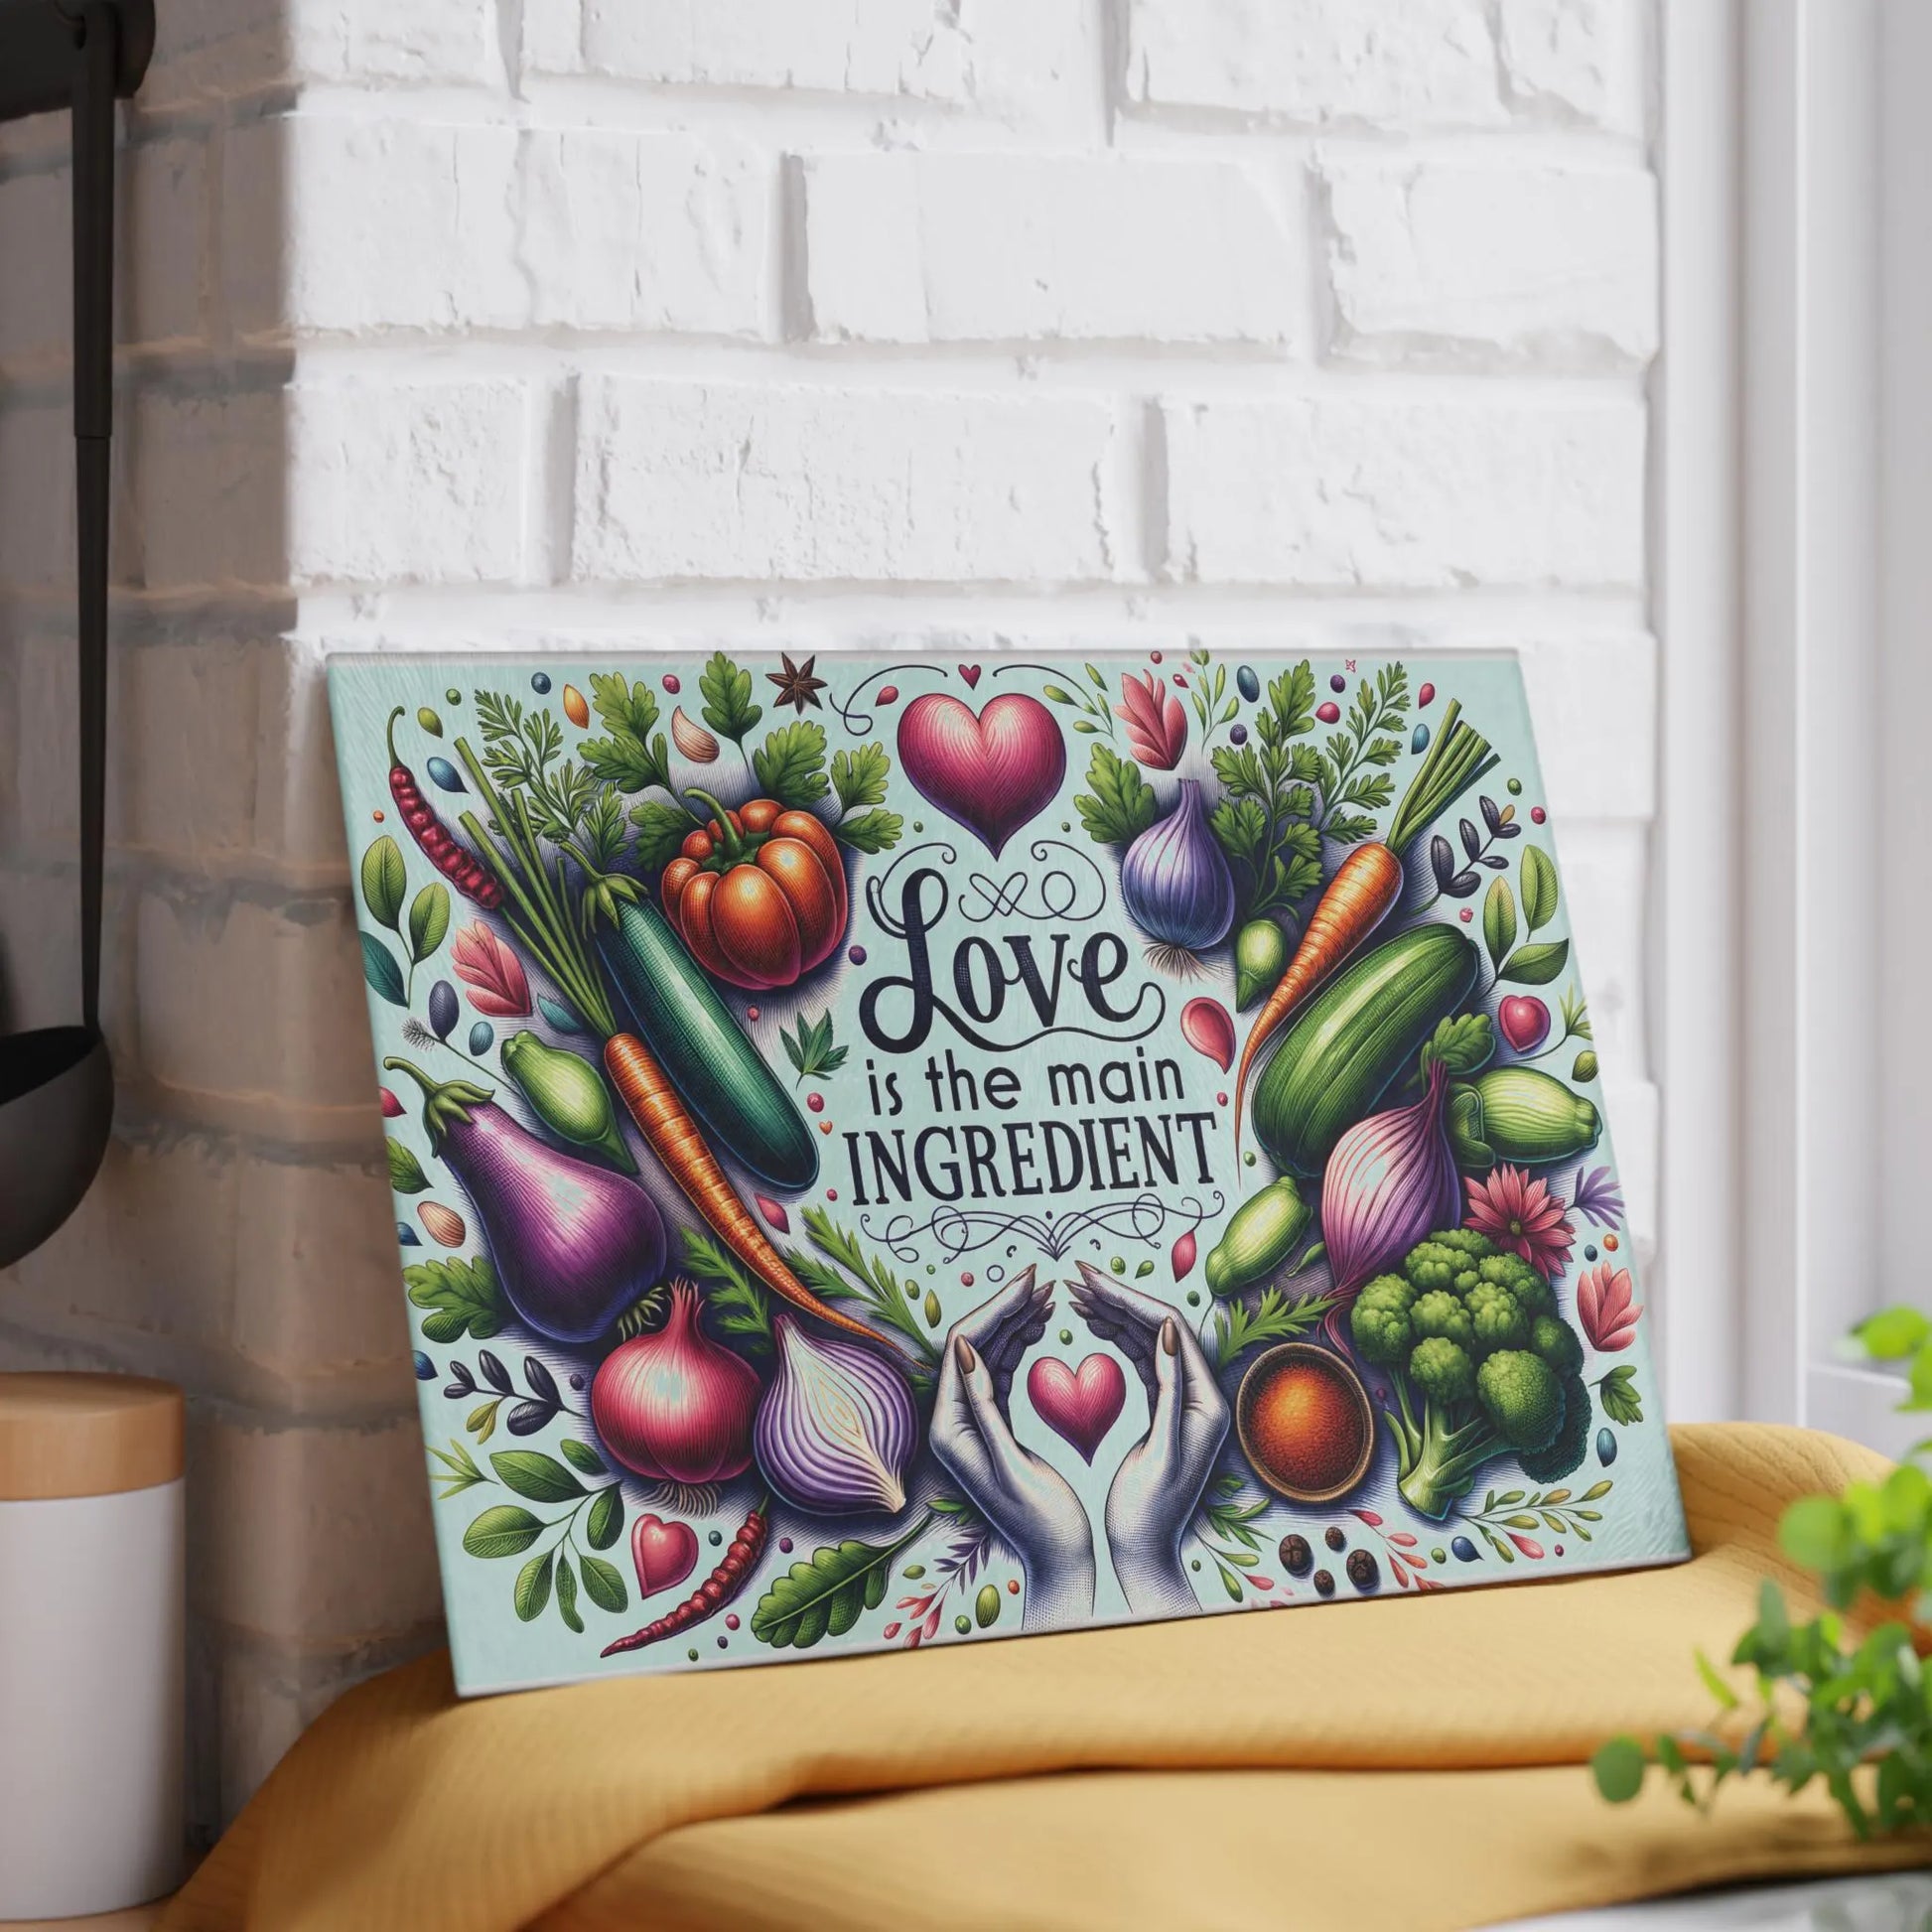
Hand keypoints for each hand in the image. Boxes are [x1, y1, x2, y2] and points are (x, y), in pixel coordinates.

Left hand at [929, 1268, 1094, 1630]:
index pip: (966, 1348)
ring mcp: (972, 1419)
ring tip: (1049, 1293)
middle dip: (1007, 1307)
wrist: (1059, 1563)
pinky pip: (1004, 1368)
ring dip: (1017, 1319)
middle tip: (1043, 1278)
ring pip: (991, 1352)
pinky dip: (1024, 1341)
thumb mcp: (1010, 1466)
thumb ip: (984, 1408)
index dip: (997, 1309)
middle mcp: (953, 1419)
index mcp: (949, 1429)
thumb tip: (962, 1347)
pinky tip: (1044, 1321)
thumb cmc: (1043, 1524)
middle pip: (975, 1344)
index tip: (1032, 1281)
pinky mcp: (994, 1422)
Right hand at [1068, 1260, 1229, 1616]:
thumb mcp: (1162, 1454)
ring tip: (1074, 1294)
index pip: (1169, 1330)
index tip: (1089, 1280)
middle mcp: (1200, 1394)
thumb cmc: (1148, 1516)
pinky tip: (1088, 1322)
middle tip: (1075, 1276)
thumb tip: (1170, 1331)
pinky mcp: (1162, 1408)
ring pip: (1146, 1339)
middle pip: (1158, 1328)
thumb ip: (1170, 1392)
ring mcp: (1181, 1399)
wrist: (1145, 1558)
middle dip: (1117, 1298)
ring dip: (1113, 1312)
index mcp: (1207, 1403)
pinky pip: (1138, 1358)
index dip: (1128, 1299)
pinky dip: (1113, 1336)